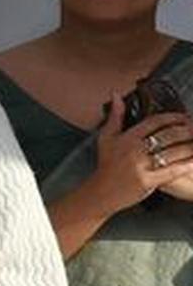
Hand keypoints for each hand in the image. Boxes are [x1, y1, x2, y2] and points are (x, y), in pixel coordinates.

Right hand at [85, 95, 192, 213]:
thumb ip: (115, 116)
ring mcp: (142, 166)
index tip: (184, 117)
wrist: (102, 190)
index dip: (172, 117)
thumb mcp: (106, 136)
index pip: (154, 122)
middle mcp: (135, 150)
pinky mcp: (148, 181)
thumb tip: (117, 96)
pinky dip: (185, 166)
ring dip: (189, 148)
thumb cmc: (106, 164)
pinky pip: (171, 171)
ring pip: (172, 153)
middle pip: (167, 136)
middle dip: (186, 131)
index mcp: (127, 137)